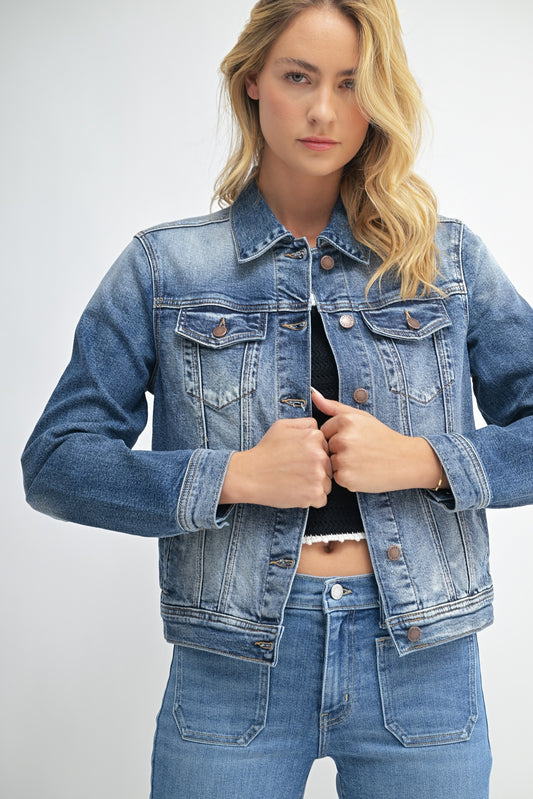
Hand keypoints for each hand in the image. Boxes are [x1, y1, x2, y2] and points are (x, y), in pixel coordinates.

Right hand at [220, 418, 332, 507]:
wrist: (250, 475)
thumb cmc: (265, 451)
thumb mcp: (282, 426)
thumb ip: (304, 423)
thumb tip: (318, 427)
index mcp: (314, 437)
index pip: (326, 448)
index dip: (313, 454)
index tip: (298, 458)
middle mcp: (320, 455)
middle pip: (329, 466)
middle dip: (316, 470)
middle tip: (295, 471)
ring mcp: (318, 476)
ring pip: (327, 483)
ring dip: (315, 485)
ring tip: (295, 482)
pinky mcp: (315, 494)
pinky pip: (322, 499)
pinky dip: (311, 499)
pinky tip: (296, 492)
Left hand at [311, 388, 446, 492]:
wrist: (406, 460)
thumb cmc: (381, 438)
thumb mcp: (360, 417)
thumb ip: (333, 406)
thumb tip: (312, 393)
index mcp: (345, 421)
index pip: (324, 431)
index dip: (338, 437)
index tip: (356, 439)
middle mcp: (343, 439)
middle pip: (326, 448)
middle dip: (339, 451)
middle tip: (360, 451)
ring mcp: (344, 459)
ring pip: (330, 463)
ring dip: (342, 465)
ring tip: (362, 461)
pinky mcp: (346, 477)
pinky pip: (336, 477)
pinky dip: (347, 477)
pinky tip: (362, 472)